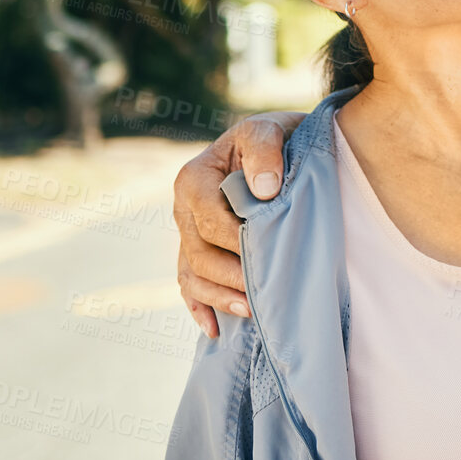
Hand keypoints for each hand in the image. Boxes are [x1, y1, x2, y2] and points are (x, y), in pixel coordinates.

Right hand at [174, 110, 304, 336]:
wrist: (277, 143)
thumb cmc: (273, 136)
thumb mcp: (270, 130)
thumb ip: (264, 150)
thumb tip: (264, 189)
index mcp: (194, 179)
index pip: (211, 221)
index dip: (238, 241)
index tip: (270, 253)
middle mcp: (183, 209)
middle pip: (200, 254)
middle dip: (232, 275)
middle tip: (266, 291)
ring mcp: (187, 233)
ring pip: (193, 275)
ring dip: (220, 297)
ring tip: (251, 311)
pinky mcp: (196, 250)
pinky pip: (189, 285)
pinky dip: (200, 307)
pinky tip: (215, 329)